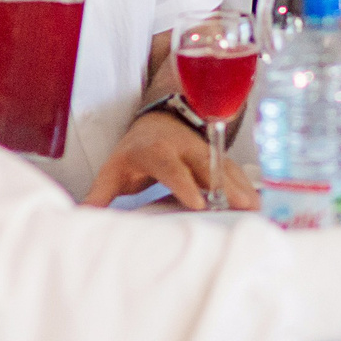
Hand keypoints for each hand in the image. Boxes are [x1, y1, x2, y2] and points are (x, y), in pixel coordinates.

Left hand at [81, 110, 255, 209]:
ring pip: (225, 168)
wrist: (156, 122)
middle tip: (242, 207)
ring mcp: (204, 150)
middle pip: (207, 167)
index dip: (185, 184)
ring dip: (242, 188)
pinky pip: (234, 170)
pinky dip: (247, 186)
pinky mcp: (217, 156)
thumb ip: (100, 195)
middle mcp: (184, 148)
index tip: (198, 203)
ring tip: (257, 210)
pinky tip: (259, 204)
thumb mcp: (114, 170)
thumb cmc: (134, 152)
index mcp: (156, 151)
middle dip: (225, 187)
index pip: (172, 167)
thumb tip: (81, 218)